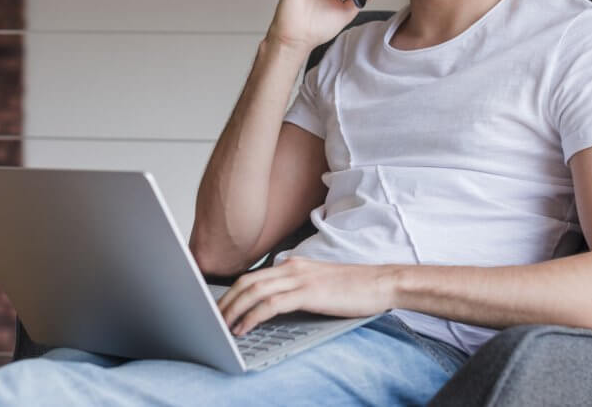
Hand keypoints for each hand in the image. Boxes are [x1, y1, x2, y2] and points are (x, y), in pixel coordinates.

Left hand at [216, 257, 395, 335]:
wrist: (381, 283)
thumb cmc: (354, 287)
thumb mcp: (319, 284)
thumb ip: (297, 288)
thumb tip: (276, 305)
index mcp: (292, 264)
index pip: (253, 276)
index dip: (231, 292)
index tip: (219, 308)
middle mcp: (292, 267)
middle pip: (246, 282)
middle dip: (225, 302)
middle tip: (210, 319)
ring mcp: (299, 278)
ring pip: (253, 291)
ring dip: (233, 310)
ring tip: (220, 326)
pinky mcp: (308, 292)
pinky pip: (271, 304)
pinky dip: (252, 316)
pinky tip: (243, 328)